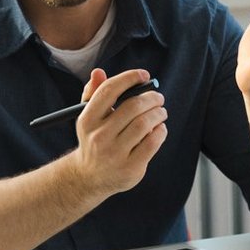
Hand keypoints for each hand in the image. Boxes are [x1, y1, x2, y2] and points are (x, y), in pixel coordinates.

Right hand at [65, 67, 167, 197]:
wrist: (89, 177)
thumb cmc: (94, 140)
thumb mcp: (89, 118)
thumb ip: (94, 94)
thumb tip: (98, 72)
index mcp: (88, 120)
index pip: (110, 90)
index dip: (129, 78)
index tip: (144, 75)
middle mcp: (99, 136)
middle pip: (132, 106)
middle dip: (151, 98)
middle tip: (158, 98)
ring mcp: (114, 154)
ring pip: (144, 124)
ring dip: (158, 113)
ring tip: (161, 112)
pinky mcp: (130, 167)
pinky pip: (152, 143)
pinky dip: (160, 131)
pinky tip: (159, 128)